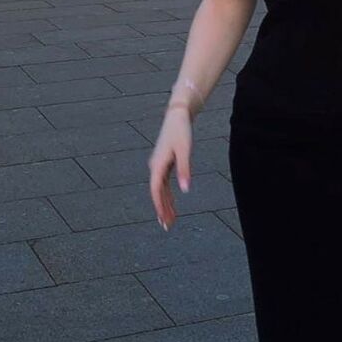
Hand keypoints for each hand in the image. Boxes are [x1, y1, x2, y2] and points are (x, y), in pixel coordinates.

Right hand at [148, 106, 192, 230]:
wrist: (178, 115)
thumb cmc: (181, 131)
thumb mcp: (185, 151)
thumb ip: (184, 170)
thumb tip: (186, 190)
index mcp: (158, 165)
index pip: (156, 190)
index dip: (159, 206)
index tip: (163, 220)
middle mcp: (155, 166)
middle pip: (157, 193)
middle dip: (162, 210)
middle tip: (167, 226)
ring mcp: (159, 165)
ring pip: (160, 189)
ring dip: (165, 204)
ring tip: (170, 219)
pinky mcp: (164, 163)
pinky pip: (164, 183)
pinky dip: (167, 194)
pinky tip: (172, 203)